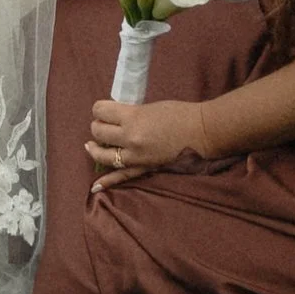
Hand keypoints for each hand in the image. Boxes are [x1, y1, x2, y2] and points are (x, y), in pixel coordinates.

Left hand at [87, 96, 206, 180]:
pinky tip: (95, 186)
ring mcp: (137, 156)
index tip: (103, 110)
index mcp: (132, 117)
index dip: (99, 109)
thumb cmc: (179, 114)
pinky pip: (122, 176)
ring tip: (92, 146)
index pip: (101, 111)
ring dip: (96, 149)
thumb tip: (115, 118)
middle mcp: (130, 137)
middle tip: (104, 125)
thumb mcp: (149, 107)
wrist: (202, 132)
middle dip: (98, 127)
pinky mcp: (145, 168)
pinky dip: (108, 181)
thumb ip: (130, 114)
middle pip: (99, 132)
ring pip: (105, 155)